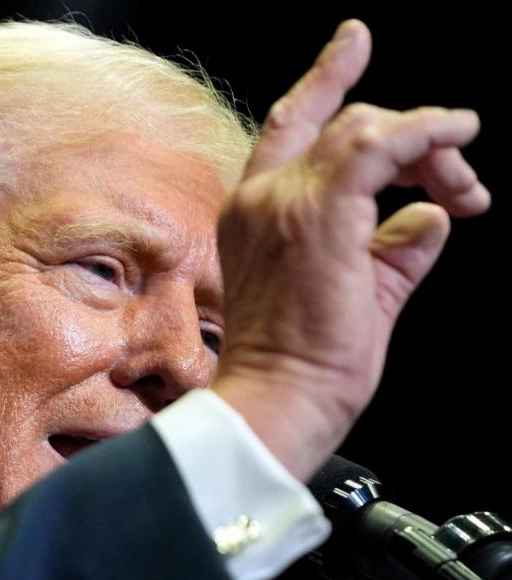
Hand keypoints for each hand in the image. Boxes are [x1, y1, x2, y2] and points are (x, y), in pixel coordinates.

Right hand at [210, 19, 489, 480]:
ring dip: (430, 146)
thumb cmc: (304, 362)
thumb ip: (393, 248)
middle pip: (345, 124)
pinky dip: (429, 135)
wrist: (280, 396)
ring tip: (465, 185)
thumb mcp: (357, 292)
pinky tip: (460, 138)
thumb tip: (432, 218)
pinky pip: (384, 145)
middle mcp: (261, 197)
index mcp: (253, 213)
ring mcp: (285, 200)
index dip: (325, 80)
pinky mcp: (321, 210)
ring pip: (369, 129)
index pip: (288, 127)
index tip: (354, 44)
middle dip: (414, 140)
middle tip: (458, 182)